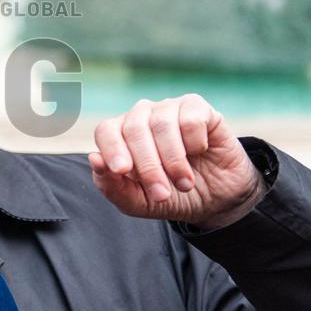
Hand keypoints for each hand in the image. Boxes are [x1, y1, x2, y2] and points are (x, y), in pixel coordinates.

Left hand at [89, 94, 265, 229]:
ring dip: (174, 160)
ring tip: (184, 184)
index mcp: (121, 135)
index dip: (112, 150)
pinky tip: (199, 152)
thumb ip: (113, 187)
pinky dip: (195, 142)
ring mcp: (169, 108)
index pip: (106, 131)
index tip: (122, 171)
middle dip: (148, 167)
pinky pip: (190, 119)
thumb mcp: (140, 203)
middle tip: (163, 194)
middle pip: (134, 129)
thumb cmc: (172, 196)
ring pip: (162, 124)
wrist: (216, 200)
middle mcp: (142, 116)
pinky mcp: (197, 107)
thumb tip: (94, 159)